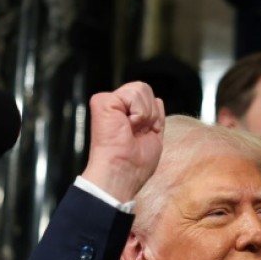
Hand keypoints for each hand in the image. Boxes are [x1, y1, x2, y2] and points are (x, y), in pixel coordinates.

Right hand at [81, 81, 164, 202]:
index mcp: (126, 115)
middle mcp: (116, 106)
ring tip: (132, 129)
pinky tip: (126, 126)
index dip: (154, 115)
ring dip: (144, 114)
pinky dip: (138, 114)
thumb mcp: (153, 135)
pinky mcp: (102, 100)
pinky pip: (133, 95)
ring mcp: (108, 102)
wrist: (123, 171)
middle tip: (138, 132)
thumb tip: (158, 100)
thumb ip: (154, 116)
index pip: (149, 98)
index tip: (145, 134)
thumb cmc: (135, 163)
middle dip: (151, 112)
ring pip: (141, 88)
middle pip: (145, 89)